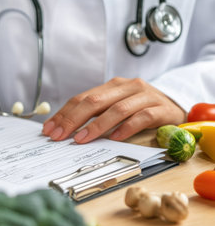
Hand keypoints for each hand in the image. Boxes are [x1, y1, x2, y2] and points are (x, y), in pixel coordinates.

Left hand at [42, 77, 185, 142]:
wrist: (176, 108)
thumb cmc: (139, 109)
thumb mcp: (114, 108)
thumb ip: (93, 115)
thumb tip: (63, 129)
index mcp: (111, 86)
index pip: (82, 98)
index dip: (64, 114)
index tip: (49, 129)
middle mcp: (127, 87)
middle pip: (95, 101)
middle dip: (74, 119)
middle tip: (60, 135)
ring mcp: (145, 96)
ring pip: (117, 109)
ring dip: (96, 126)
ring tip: (81, 139)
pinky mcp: (161, 109)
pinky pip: (142, 117)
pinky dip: (126, 128)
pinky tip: (114, 138)